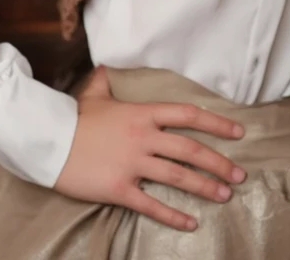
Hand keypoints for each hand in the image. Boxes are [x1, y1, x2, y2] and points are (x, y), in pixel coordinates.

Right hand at [53, 65, 246, 230]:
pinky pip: (151, 205)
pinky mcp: (120, 188)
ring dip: (205, 187)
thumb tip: (104, 67)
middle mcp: (144, 137)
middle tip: (240, 174)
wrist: (48, 140)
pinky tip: (190, 223)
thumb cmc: (73, 118)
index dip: (216, 123)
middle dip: (219, 162)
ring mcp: (133, 164)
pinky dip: (173, 216)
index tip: (239, 131)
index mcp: (142, 113)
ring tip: (225, 195)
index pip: (188, 115)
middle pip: (190, 150)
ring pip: (178, 177)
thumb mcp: (93, 95)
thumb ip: (104, 82)